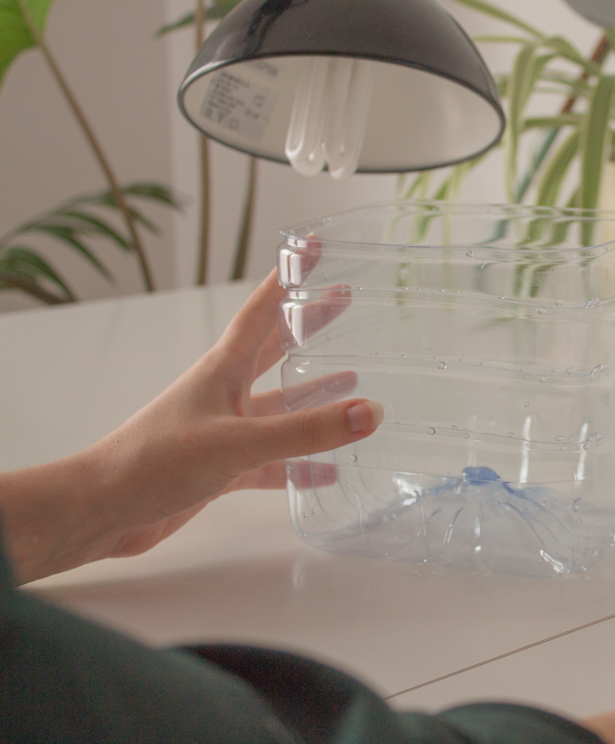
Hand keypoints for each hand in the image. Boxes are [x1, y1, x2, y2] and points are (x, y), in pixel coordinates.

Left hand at [1, 270, 382, 582]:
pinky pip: (273, 461)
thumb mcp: (236, 442)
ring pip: (279, 408)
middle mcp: (224, 394)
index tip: (312, 247)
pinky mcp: (220, 468)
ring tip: (352, 384)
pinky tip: (327, 472)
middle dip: (310, 325)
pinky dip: (301, 464)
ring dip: (314, 397)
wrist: (100, 510)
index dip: (288, 279)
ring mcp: (223, 431)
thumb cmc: (153, 462)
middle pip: (276, 350)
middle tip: (343, 300)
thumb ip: (304, 431)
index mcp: (222, 371)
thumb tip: (370, 412)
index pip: (262, 312)